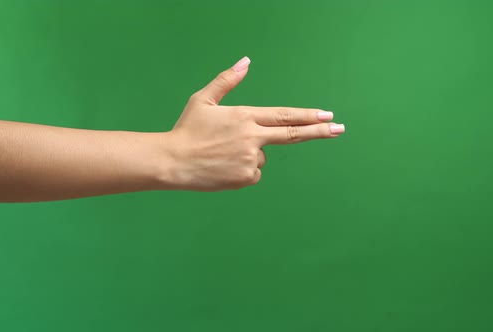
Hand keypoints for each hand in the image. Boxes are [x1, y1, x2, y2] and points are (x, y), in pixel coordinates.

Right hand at [165, 56, 344, 190]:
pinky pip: (254, 172)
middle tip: (340, 129)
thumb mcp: (203, 100)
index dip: (308, 116)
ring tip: (223, 153)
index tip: (328, 116)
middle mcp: (252, 138)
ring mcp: (251, 160)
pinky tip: (224, 166)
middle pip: (293, 134)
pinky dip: (244, 169)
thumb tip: (246, 62)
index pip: (284, 116)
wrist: (173, 162)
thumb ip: (227, 80)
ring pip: (263, 156)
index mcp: (245, 116)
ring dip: (251, 153)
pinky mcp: (246, 178)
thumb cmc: (187, 130)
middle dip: (319, 131)